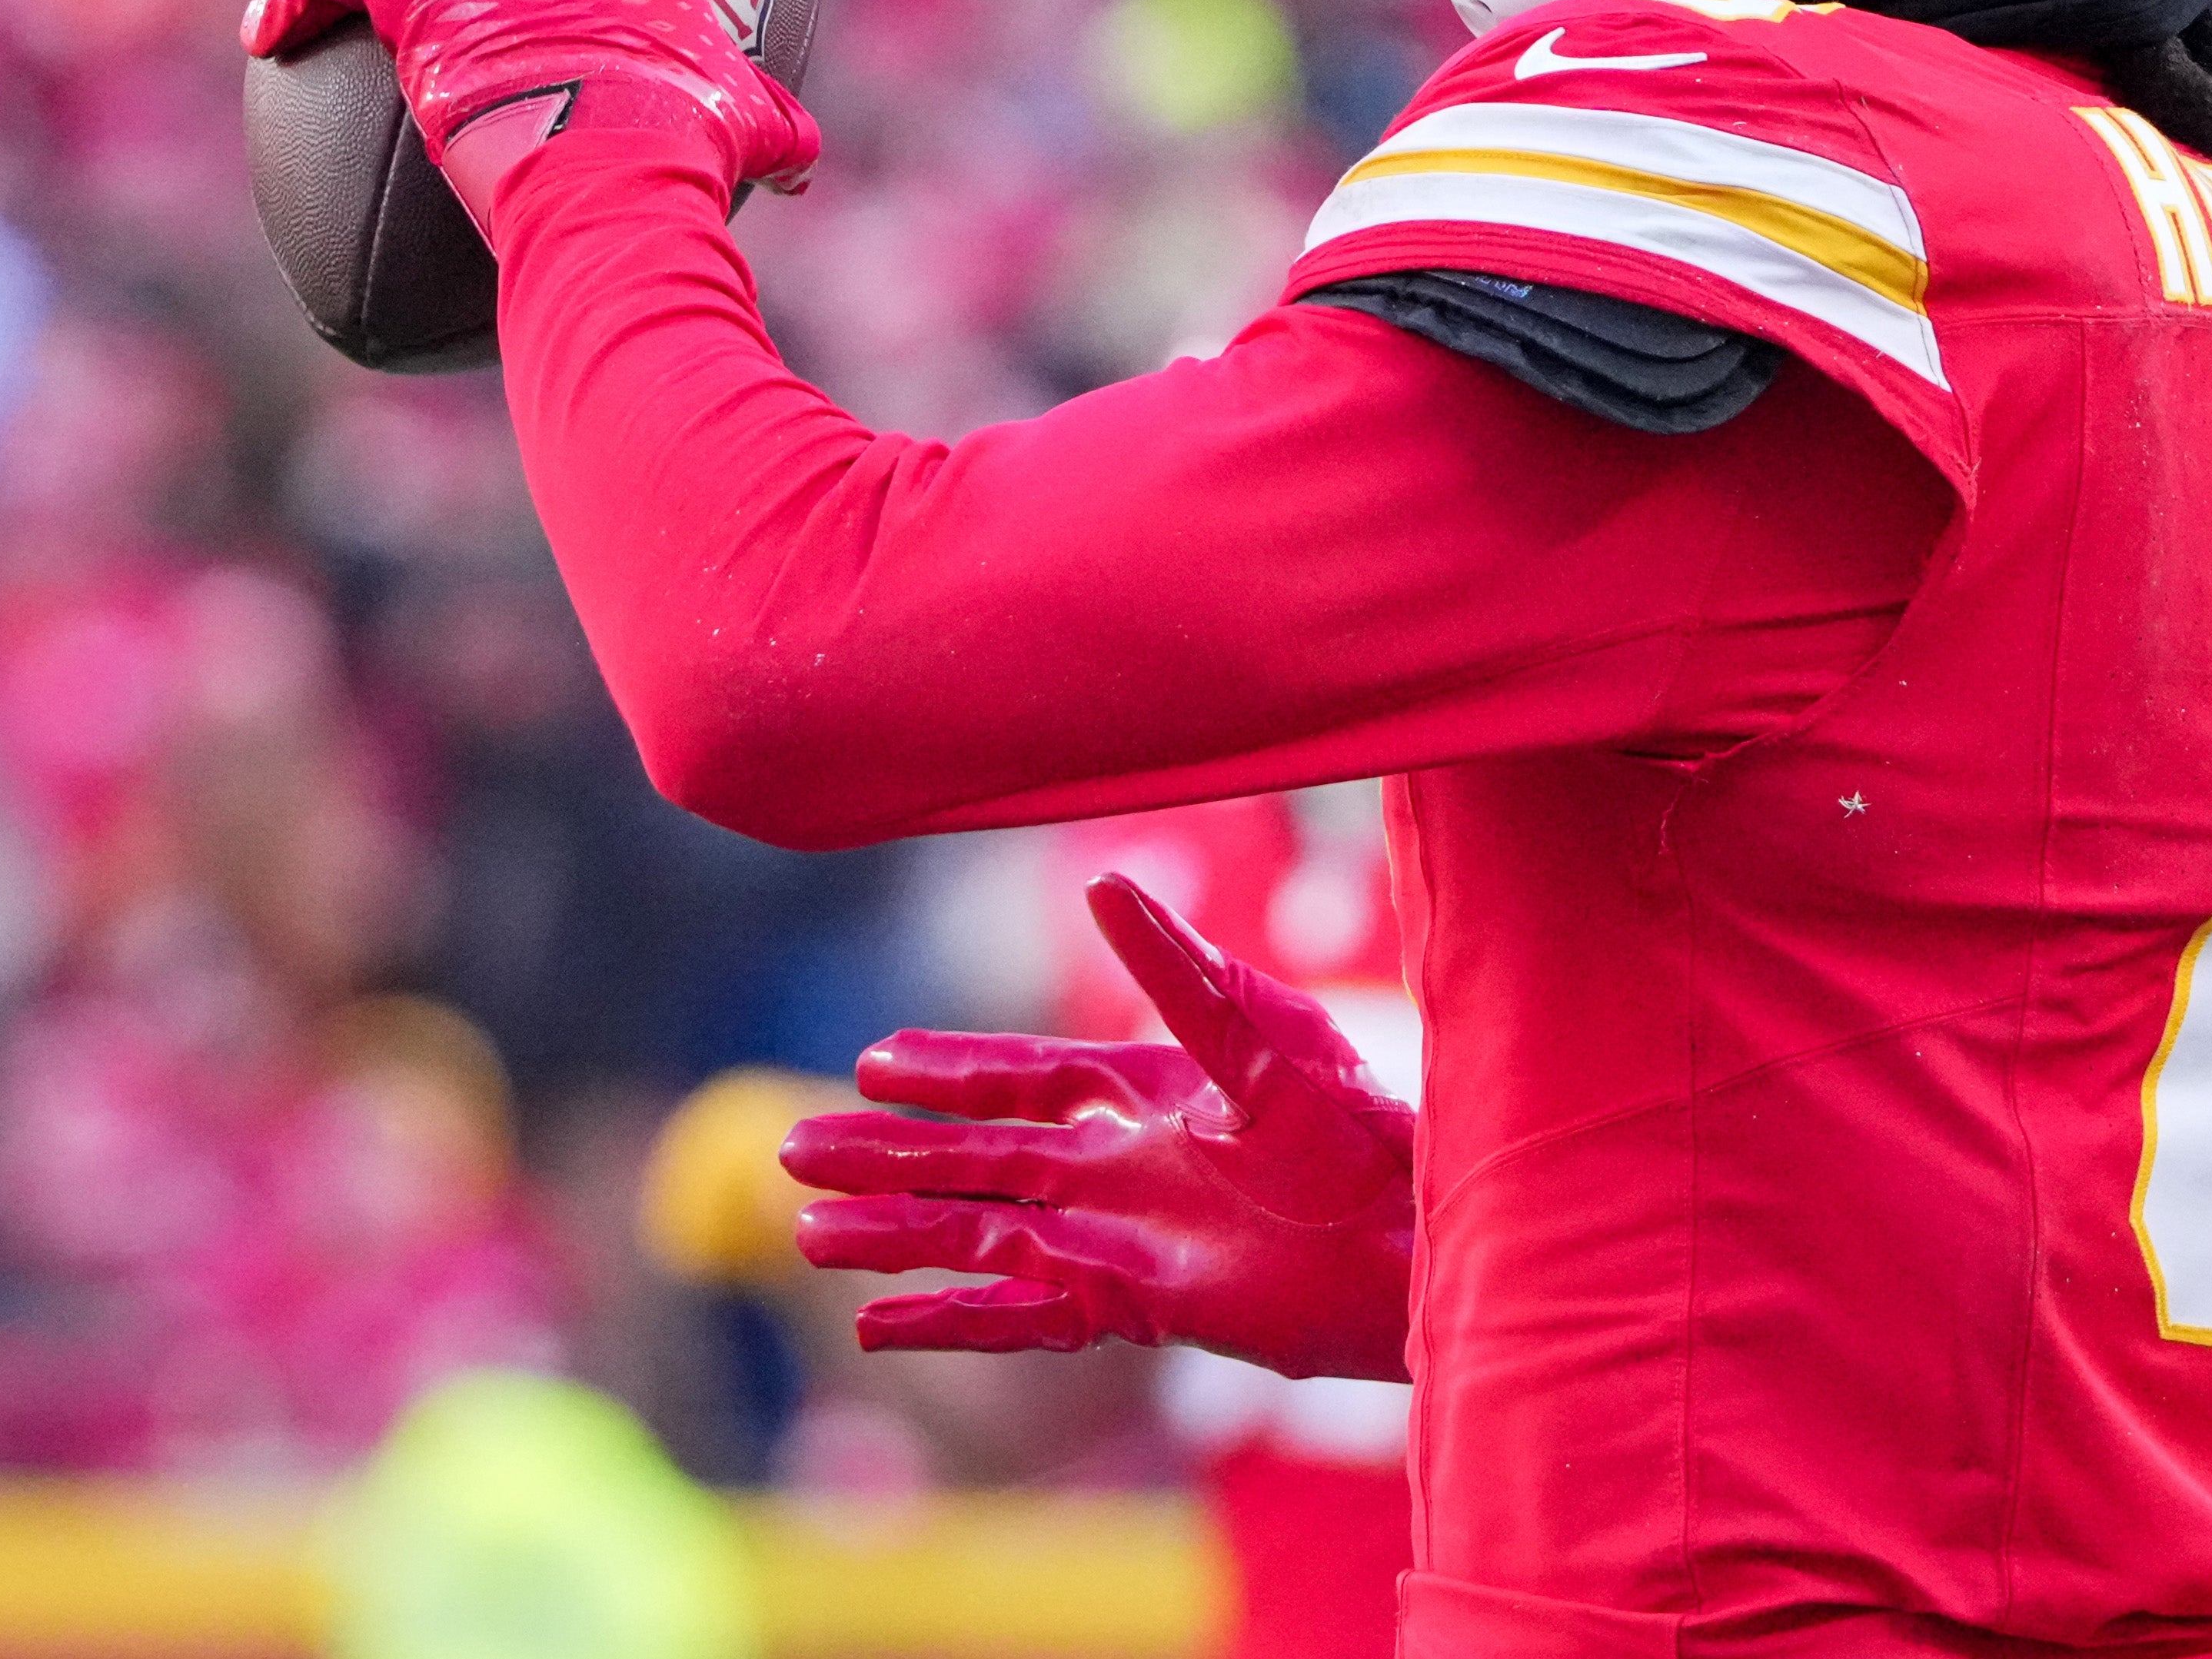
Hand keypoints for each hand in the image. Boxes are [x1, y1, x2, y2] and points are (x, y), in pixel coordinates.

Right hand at [780, 874, 1415, 1381]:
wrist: (1416, 1240)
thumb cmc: (1362, 1130)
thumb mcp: (1264, 1041)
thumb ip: (1177, 973)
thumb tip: (1100, 883)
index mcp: (1151, 1094)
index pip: (1026, 1081)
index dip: (948, 1073)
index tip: (869, 1064)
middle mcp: (1123, 1167)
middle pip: (981, 1159)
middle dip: (891, 1156)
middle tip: (795, 1150)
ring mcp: (1124, 1239)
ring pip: (982, 1236)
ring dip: (900, 1235)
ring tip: (808, 1237)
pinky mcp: (1135, 1304)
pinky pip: (1023, 1315)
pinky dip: (951, 1322)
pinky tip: (876, 1328)